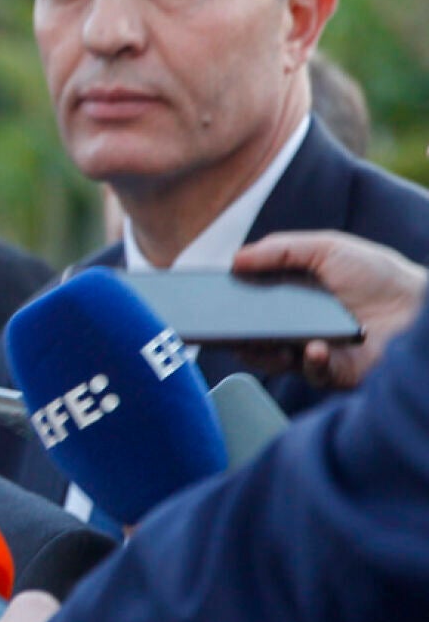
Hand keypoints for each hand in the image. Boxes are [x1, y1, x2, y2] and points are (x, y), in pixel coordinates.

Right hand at [233, 230, 426, 387]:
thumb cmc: (379, 275)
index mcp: (293, 297)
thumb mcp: (327, 248)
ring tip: (270, 340)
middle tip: (227, 326)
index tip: (213, 298)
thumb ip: (281, 249)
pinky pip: (309, 373)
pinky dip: (308, 361)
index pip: (250, 303)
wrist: (420, 306)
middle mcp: (297, 326)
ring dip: (264, 351)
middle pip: (252, 334)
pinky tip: (314, 347)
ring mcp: (312, 351)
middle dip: (237, 332)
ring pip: (271, 359)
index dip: (231, 302)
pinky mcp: (334, 373)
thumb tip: (235, 259)